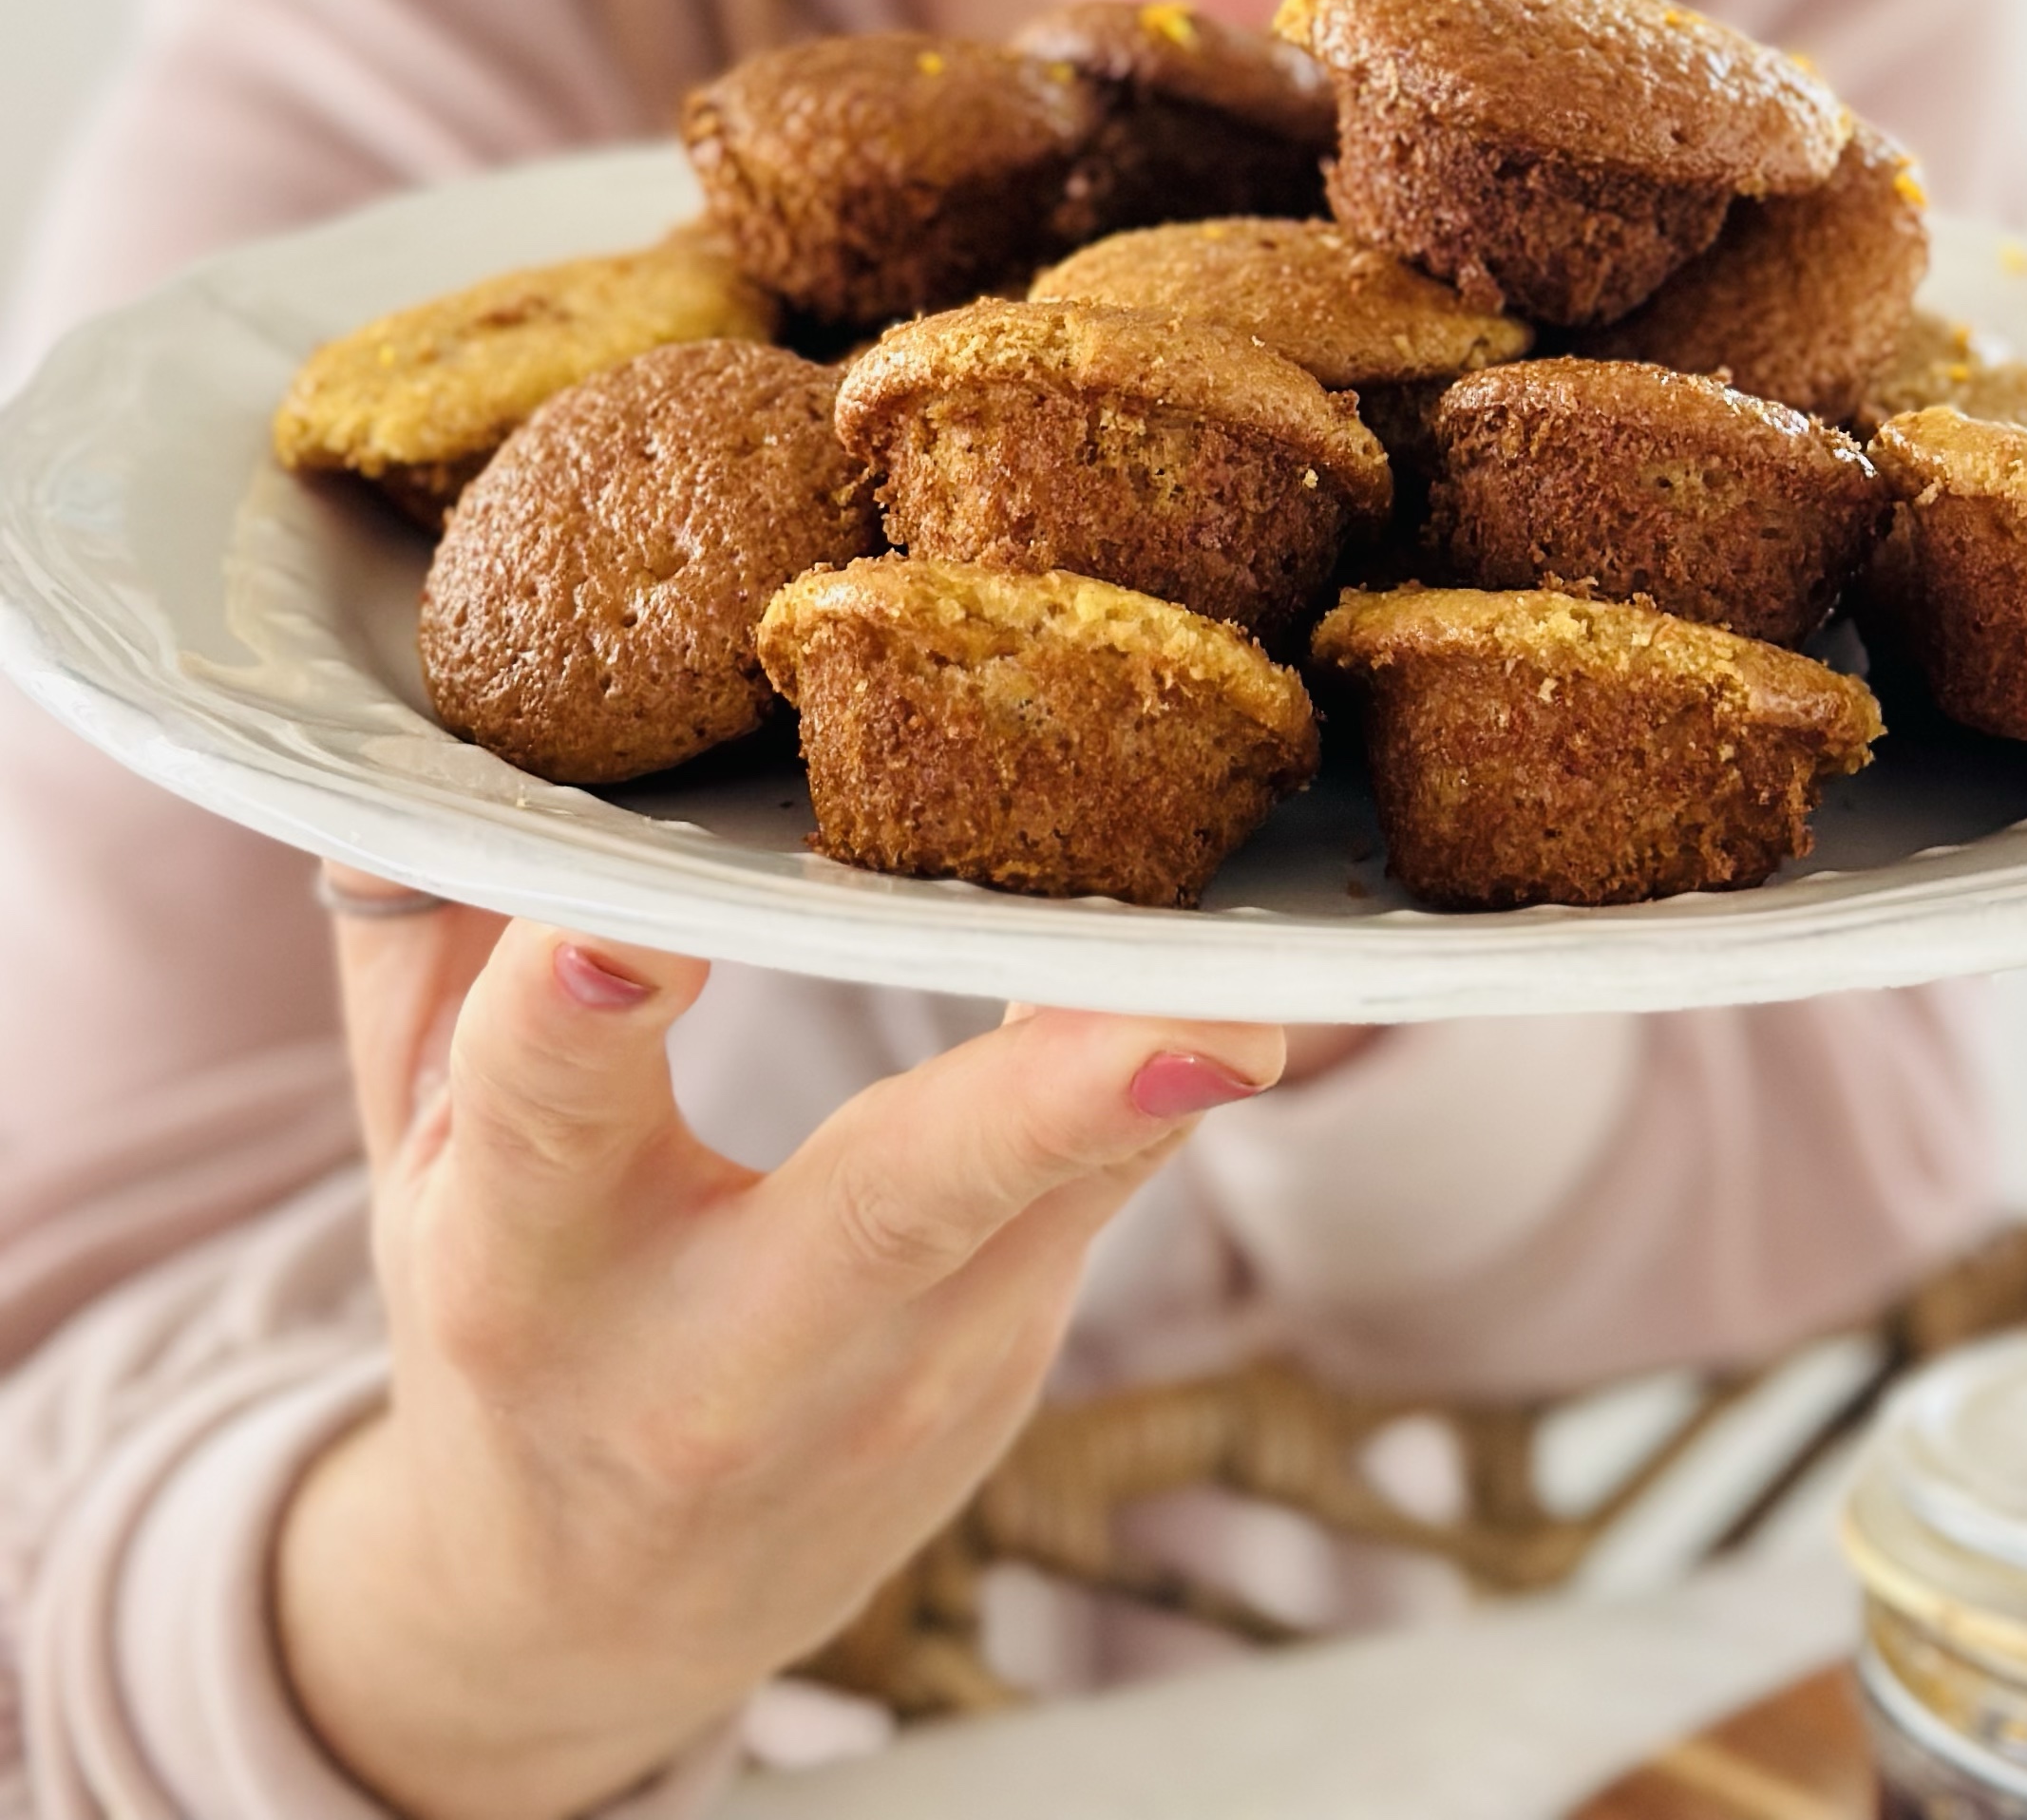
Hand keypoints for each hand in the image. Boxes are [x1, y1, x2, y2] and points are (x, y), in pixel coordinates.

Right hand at [275, 889, 1284, 1819]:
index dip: (583, 1015)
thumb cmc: (507, 1316)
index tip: (631, 929)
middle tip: (1187, 1022)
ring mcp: (894, 1377)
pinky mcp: (1007, 1364)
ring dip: (1161, 1079)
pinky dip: (1164, 1075)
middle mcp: (719, 1346)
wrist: (593, 1609)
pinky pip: (1107, 1189)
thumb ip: (422, 941)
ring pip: (1056, 1205)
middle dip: (1041, 1108)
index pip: (549, 1117)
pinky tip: (1241, 971)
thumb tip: (428, 756)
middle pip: (894, 1210)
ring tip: (1272, 978)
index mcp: (526, 1268)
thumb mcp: (415, 1153)